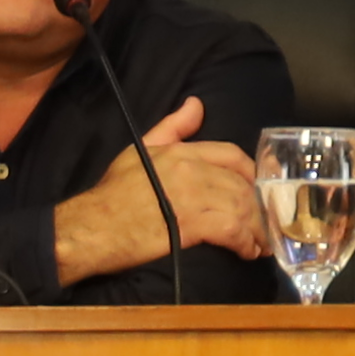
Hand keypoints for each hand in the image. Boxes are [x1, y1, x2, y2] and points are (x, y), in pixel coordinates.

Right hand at [52, 99, 278, 281]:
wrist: (90, 228)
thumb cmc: (111, 194)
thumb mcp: (140, 150)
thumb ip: (172, 128)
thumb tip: (196, 104)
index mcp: (180, 152)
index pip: (231, 154)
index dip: (251, 173)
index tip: (260, 189)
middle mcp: (190, 170)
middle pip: (241, 184)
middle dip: (257, 206)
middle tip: (265, 223)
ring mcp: (191, 197)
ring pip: (240, 207)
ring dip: (256, 228)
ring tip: (260, 243)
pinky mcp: (189, 225)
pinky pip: (231, 229)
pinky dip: (244, 242)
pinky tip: (246, 251)